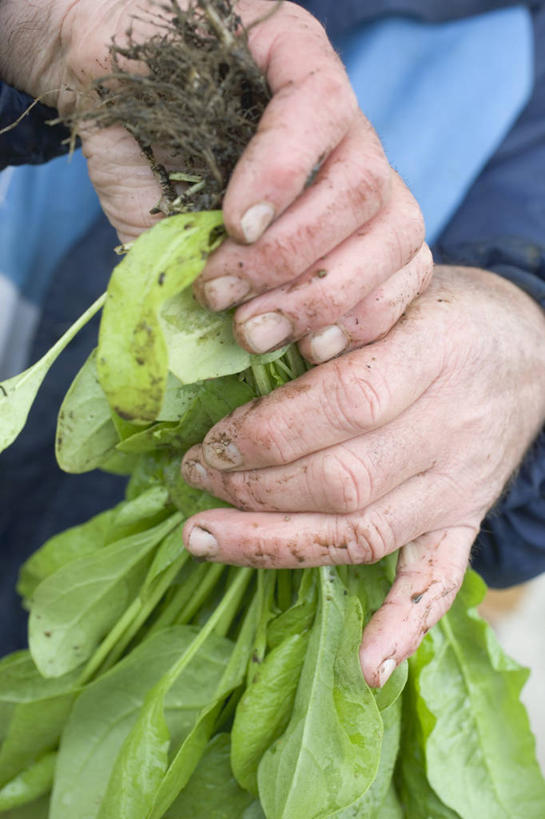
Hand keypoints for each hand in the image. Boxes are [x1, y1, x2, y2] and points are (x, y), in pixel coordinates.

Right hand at [0, 0, 429, 351]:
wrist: (100, 86)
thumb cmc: (150, 182)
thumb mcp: (192, 265)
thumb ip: (226, 308)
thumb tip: (243, 372)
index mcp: (348, 215)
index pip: (405, 264)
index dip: (369, 315)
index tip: (311, 352)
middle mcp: (354, 160)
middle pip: (397, 229)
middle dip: (322, 295)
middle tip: (251, 330)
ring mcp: (336, 106)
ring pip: (367, 180)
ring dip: (294, 250)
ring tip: (226, 280)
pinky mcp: (299, 47)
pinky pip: (319, 107)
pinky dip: (280, 173)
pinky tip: (238, 215)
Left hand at [181, 266, 544, 686]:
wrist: (524, 351)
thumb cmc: (442, 315)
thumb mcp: (396, 290)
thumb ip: (335, 322)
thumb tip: (240, 352)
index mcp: (437, 352)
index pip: (347, 403)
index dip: (269, 430)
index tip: (213, 439)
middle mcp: (451, 428)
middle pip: (346, 479)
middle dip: (255, 489)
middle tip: (197, 478)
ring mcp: (458, 485)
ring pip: (366, 533)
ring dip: (277, 545)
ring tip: (205, 537)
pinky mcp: (462, 519)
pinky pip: (439, 580)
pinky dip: (403, 626)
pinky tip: (366, 666)